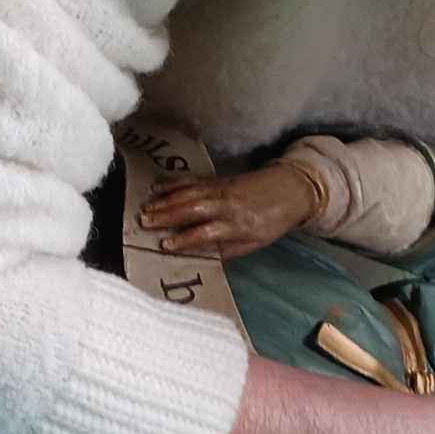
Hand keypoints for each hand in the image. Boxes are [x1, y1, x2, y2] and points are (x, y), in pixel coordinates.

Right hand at [139, 163, 316, 257]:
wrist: (291, 188)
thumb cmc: (273, 221)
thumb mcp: (254, 243)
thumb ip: (227, 248)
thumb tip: (201, 254)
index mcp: (238, 224)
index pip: (207, 232)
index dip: (185, 239)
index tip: (165, 245)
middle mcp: (227, 204)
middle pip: (193, 208)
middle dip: (167, 215)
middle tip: (143, 222)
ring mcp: (221, 188)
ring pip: (189, 193)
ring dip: (165, 200)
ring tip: (144, 208)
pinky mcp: (218, 178)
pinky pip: (192, 180)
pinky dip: (172, 183)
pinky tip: (156, 187)